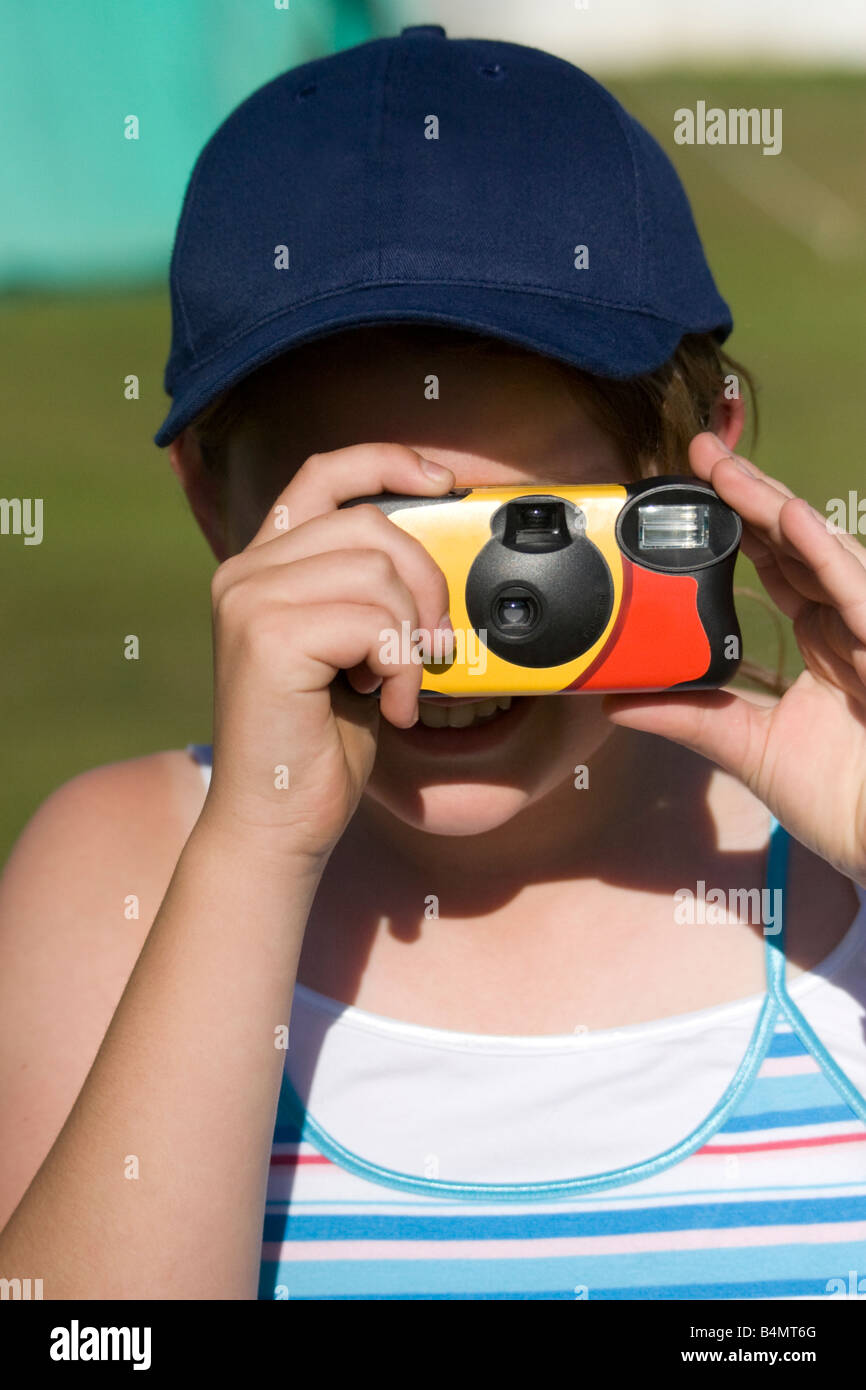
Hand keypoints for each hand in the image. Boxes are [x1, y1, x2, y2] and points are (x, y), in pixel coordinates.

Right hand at [199, 444, 452, 864]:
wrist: (276, 823)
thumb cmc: (320, 744)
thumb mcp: (356, 652)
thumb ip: (375, 596)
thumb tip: (442, 557)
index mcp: (265, 567)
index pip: (324, 475)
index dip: (386, 461)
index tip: (445, 480)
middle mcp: (245, 572)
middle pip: (370, 524)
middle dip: (426, 583)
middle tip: (431, 647)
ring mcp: (248, 600)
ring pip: (377, 571)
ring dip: (411, 636)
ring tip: (398, 687)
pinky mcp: (265, 636)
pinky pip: (372, 621)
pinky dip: (399, 667)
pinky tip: (386, 707)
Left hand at [604, 433, 865, 886]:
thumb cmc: (846, 802)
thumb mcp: (751, 752)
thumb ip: (690, 719)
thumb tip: (616, 701)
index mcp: (824, 639)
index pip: (779, 563)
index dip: (738, 523)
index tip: (690, 489)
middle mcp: (852, 623)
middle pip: (798, 542)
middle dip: (749, 494)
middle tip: (699, 452)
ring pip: (827, 554)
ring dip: (777, 510)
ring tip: (728, 474)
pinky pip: (861, 596)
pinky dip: (826, 556)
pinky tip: (791, 521)